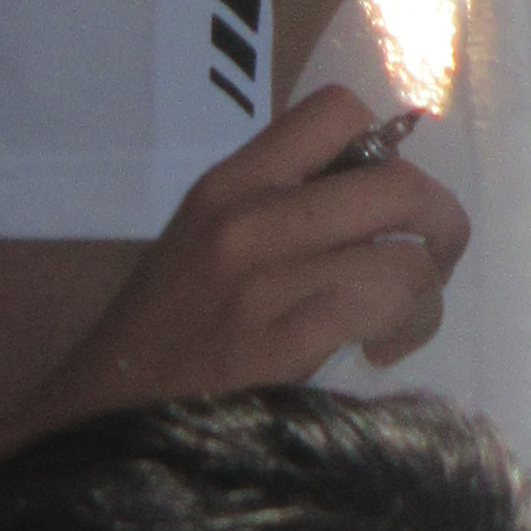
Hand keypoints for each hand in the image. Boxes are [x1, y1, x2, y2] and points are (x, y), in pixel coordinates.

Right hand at [52, 86, 469, 397]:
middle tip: (433, 261)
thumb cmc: (156, 336)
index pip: (337, 110)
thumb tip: (369, 193)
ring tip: (401, 322)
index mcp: (230, 181)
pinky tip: (378, 352)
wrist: (91, 420)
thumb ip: (276, 208)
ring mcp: (265, 280)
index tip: (385, 203)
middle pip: (397, 182)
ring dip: (427, 292)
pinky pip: (382, 308)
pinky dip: (405, 328)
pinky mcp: (279, 344)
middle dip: (439, 223)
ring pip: (403, 254)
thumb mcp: (204, 243)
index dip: (385, 149)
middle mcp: (250, 216)